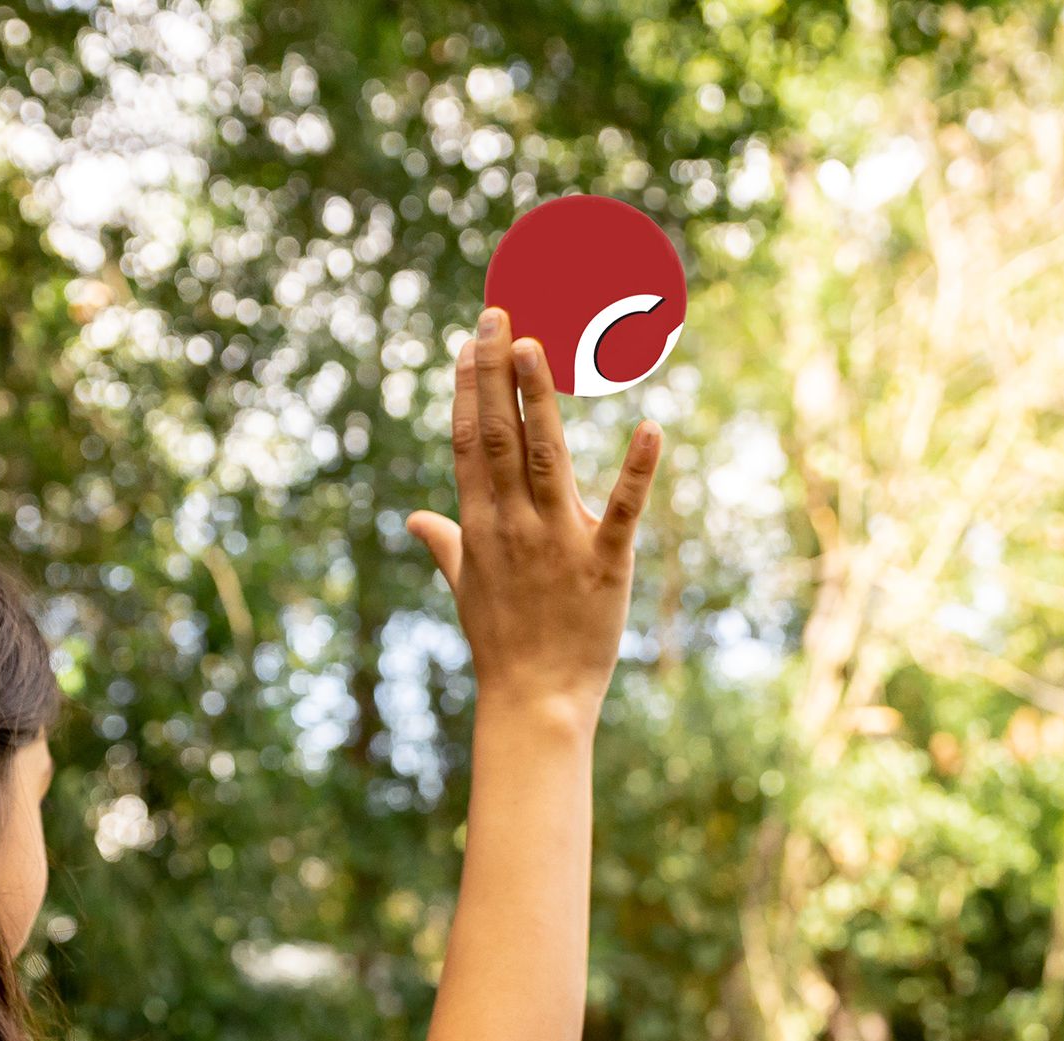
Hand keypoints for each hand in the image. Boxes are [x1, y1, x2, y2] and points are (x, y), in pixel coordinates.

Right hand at [406, 306, 662, 723]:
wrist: (534, 702)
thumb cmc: (501, 645)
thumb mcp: (464, 589)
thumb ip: (443, 543)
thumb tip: (412, 519)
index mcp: (479, 528)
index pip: (468, 446)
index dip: (467, 391)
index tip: (468, 341)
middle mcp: (513, 527)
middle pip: (500, 438)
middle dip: (496, 374)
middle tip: (498, 314)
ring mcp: (558, 543)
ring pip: (546, 458)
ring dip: (539, 399)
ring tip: (535, 345)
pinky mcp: (605, 565)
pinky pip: (622, 510)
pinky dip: (637, 470)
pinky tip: (651, 427)